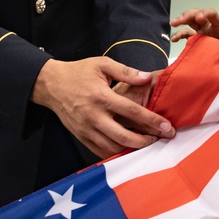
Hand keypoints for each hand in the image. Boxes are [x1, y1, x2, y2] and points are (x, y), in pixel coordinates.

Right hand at [31, 58, 174, 158]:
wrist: (51, 85)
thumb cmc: (79, 72)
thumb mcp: (102, 65)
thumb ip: (126, 72)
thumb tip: (147, 78)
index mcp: (102, 97)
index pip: (132, 112)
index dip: (152, 120)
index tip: (167, 127)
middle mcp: (94, 116)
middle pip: (124, 136)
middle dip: (147, 140)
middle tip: (162, 139)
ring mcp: (86, 129)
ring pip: (113, 148)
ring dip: (133, 149)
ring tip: (149, 144)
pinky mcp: (81, 137)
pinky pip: (101, 151)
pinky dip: (117, 153)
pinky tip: (130, 149)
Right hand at [170, 8, 218, 43]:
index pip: (212, 14)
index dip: (206, 13)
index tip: (199, 17)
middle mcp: (209, 26)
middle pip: (198, 14)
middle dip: (189, 15)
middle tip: (181, 19)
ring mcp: (202, 31)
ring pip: (190, 21)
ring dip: (181, 20)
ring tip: (173, 23)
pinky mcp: (197, 38)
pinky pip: (186, 34)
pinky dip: (179, 35)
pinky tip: (174, 39)